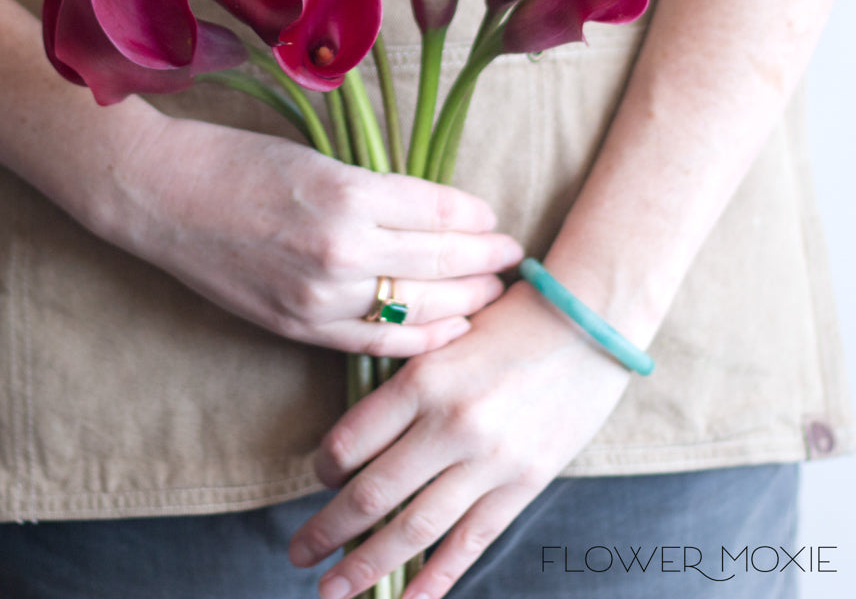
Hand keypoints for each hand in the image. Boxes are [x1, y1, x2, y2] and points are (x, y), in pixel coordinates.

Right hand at [89, 110, 521, 355]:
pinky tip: (450, 331)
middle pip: (440, 260)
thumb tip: (435, 213)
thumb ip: (375, 191)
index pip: (440, 208)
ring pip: (416, 305)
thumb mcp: (316, 158)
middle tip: (512, 257)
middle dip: (486, 259)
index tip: (495, 218)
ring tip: (492, 293)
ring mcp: (318, 294)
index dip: (477, 215)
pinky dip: (419, 338)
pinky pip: (374, 340)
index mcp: (348, 191)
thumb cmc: (235, 160)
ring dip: (464, 300)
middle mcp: (340, 247)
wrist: (160, 196)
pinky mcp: (296, 324)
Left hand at [288, 280, 632, 597]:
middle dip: (328, 532)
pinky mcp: (524, 483)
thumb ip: (406, 381)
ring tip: (333, 591)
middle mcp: (451, 423)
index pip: (350, 440)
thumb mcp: (445, 336)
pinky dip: (434, 578)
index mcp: (423, 379)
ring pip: (414, 529)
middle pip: (371, 495)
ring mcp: (490, 459)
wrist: (590, 320)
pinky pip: (471, 541)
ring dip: (367, 566)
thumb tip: (360, 435)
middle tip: (298, 553)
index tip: (319, 476)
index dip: (323, 468)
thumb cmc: (509, 317)